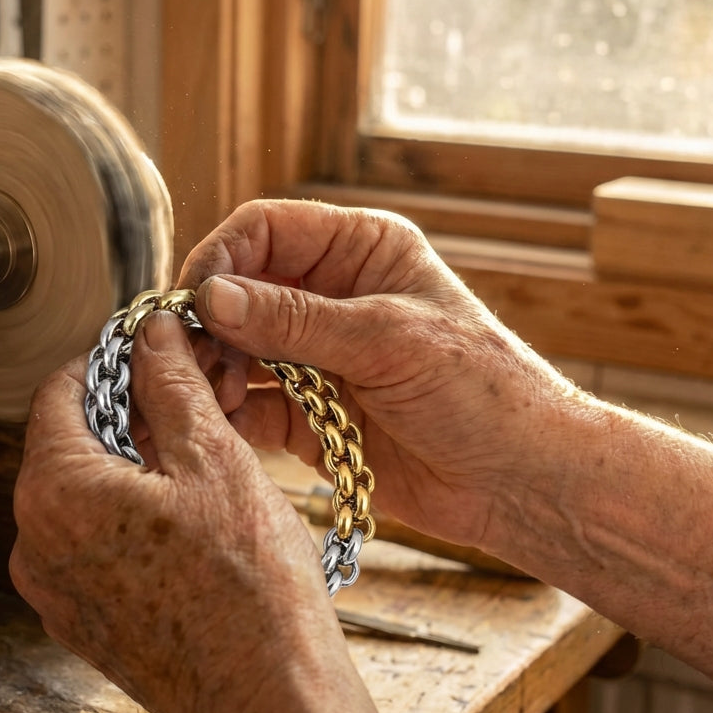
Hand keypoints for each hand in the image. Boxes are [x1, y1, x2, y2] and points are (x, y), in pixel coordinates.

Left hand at [10, 311, 394, 712]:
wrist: (274, 703)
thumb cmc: (250, 589)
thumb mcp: (214, 459)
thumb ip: (172, 383)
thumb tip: (152, 333)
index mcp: (54, 492)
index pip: (59, 390)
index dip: (111, 359)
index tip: (154, 352)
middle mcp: (34, 543)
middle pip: (70, 441)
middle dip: (129, 411)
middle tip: (192, 399)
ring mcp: (54, 590)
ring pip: (84, 492)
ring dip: (133, 461)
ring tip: (201, 454)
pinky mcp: (82, 621)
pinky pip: (92, 542)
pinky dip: (130, 512)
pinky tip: (189, 511)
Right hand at [178, 199, 583, 553]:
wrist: (521, 482)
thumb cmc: (482, 391)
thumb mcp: (388, 340)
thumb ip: (295, 319)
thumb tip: (211, 296)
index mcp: (360, 251)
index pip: (265, 229)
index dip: (222, 256)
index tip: (193, 299)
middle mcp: (330, 297)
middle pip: (239, 291)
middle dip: (210, 322)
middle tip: (190, 356)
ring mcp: (315, 357)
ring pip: (235, 350)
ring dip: (215, 370)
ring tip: (215, 397)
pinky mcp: (307, 415)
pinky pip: (250, 407)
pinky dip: (228, 415)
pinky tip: (220, 425)